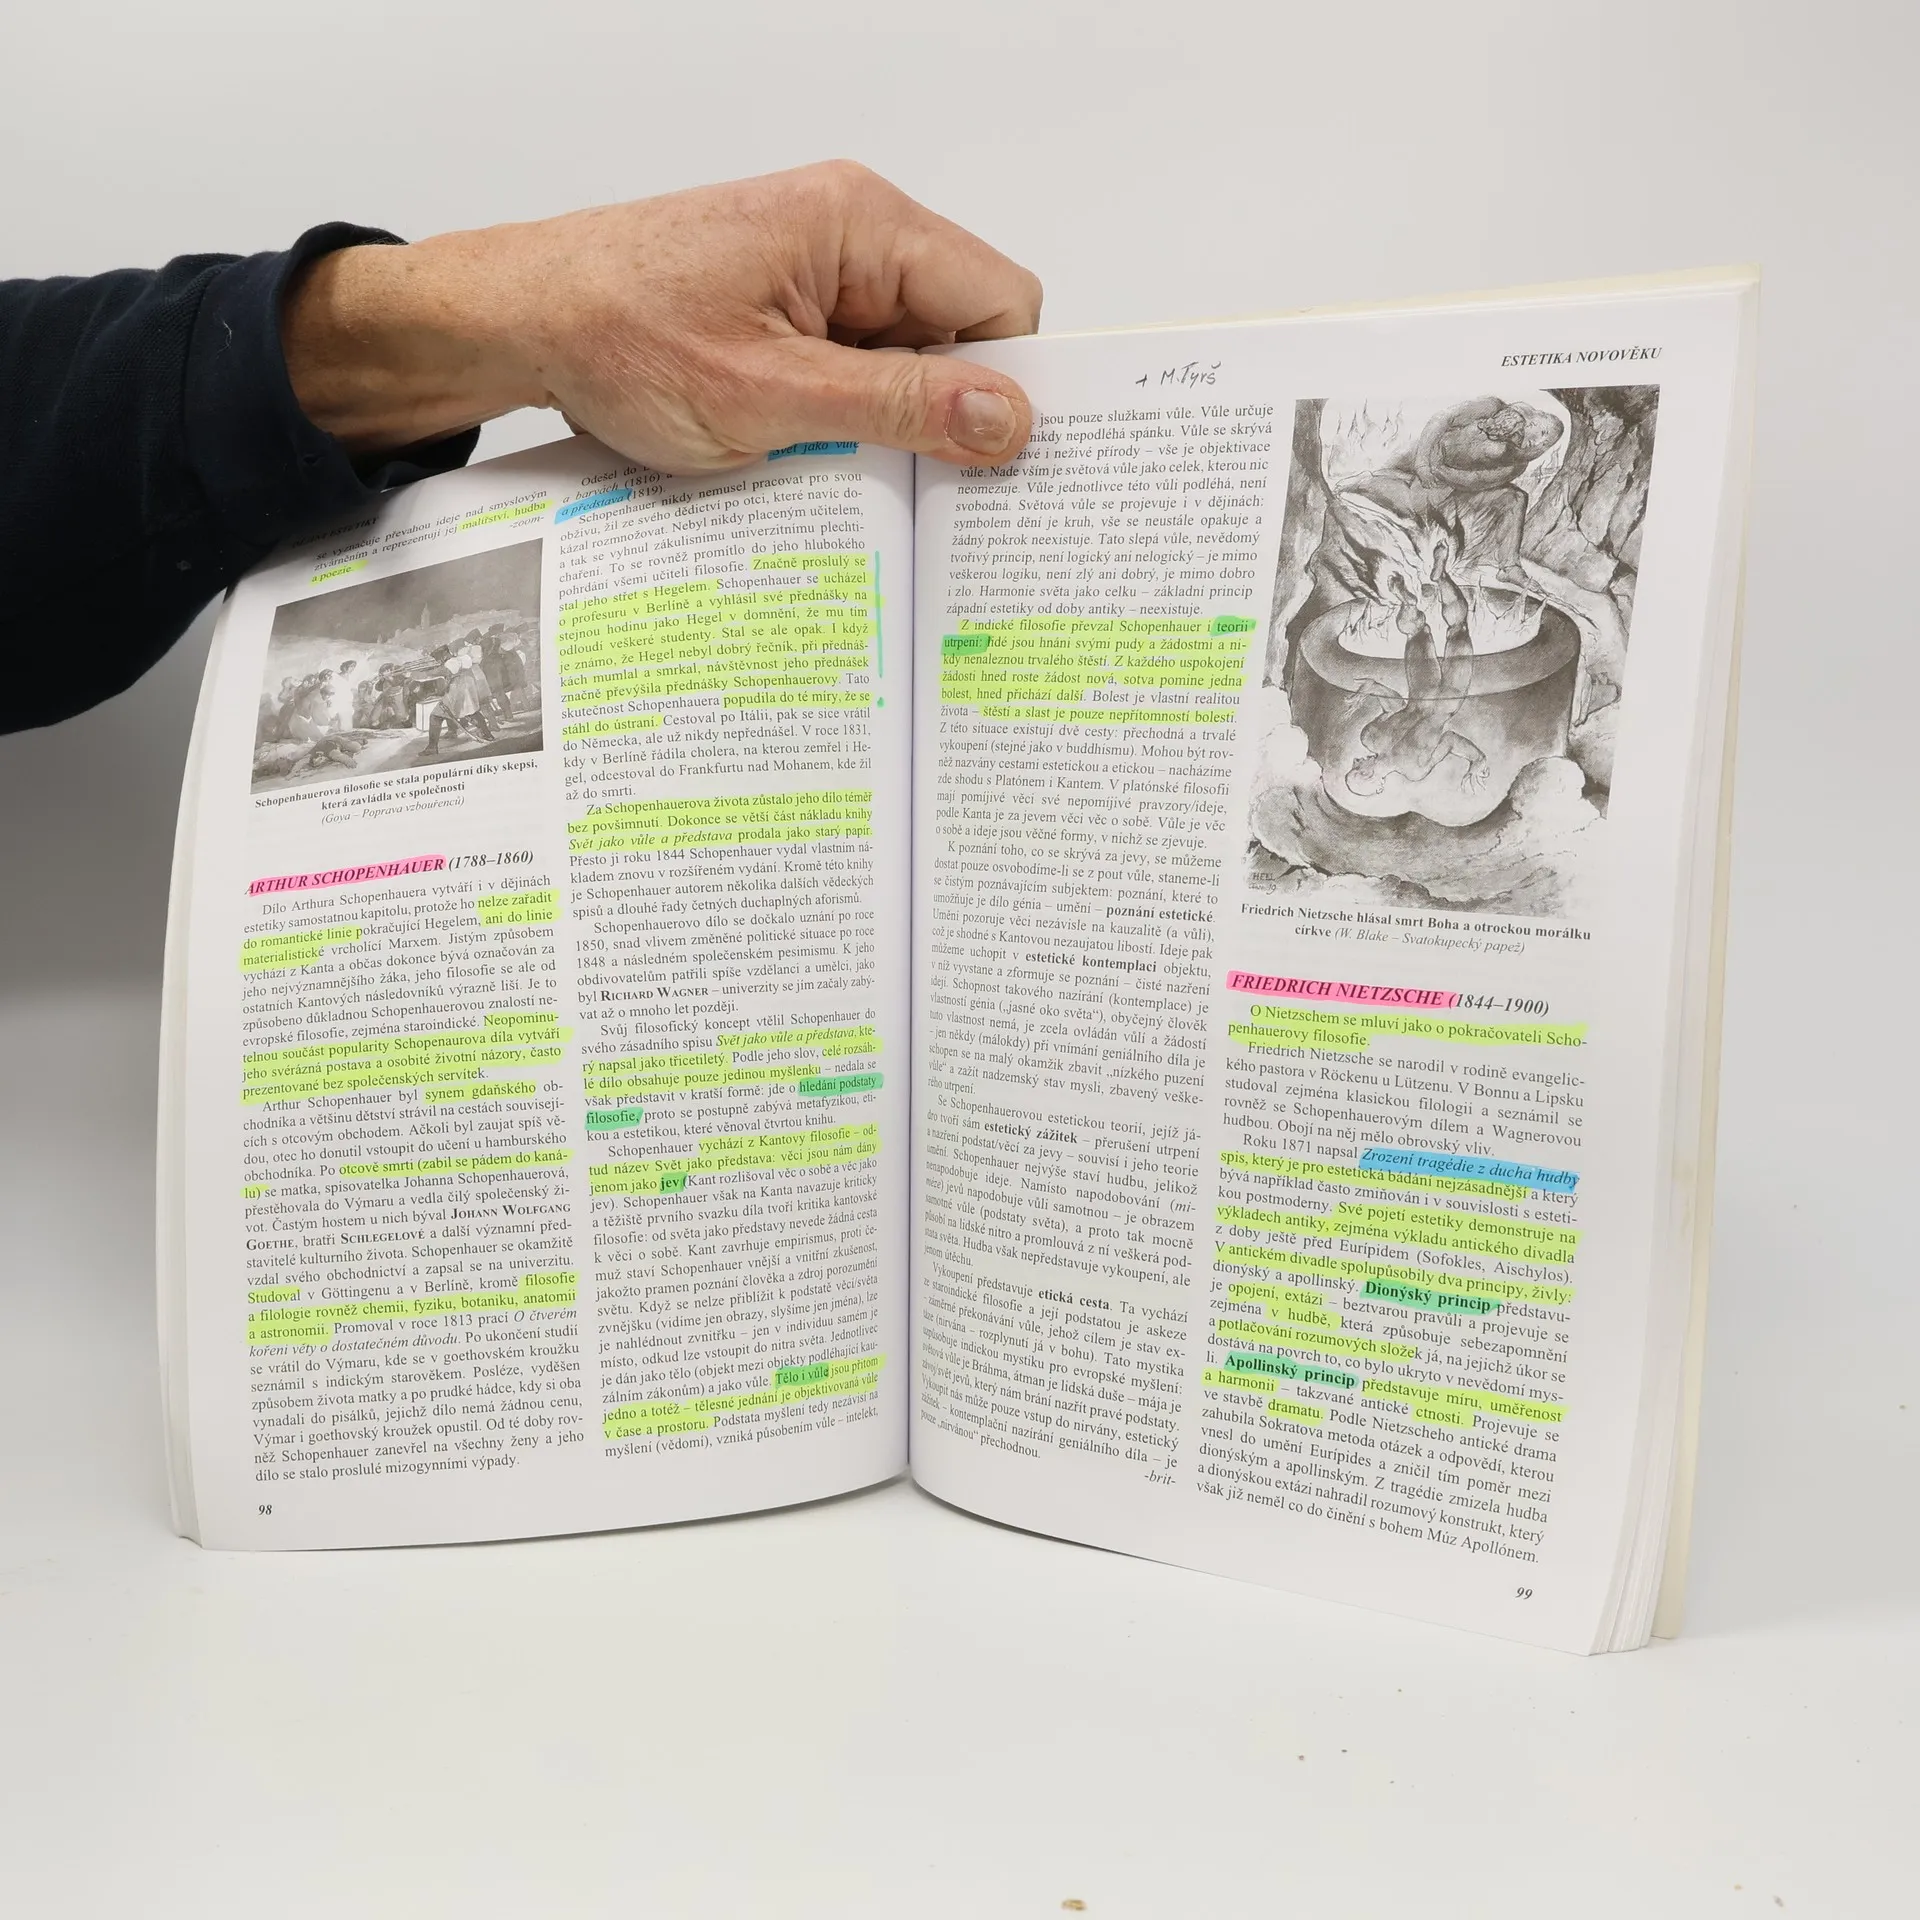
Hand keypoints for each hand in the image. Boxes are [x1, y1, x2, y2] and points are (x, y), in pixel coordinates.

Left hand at [283, 161, 1041, 471]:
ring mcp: (819, 270)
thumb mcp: (770, 393)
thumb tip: (1010, 419)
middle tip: (912, 486)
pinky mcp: (789, 306)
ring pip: (910, 357)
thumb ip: (897, 404)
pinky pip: (858, 365)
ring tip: (834, 464)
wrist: (518, 321)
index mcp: (863, 225)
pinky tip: (808, 452)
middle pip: (962, 330)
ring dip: (887, 421)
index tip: (991, 466)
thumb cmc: (618, 334)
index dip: (1006, 386)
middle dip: (945, 411)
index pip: (1000, 301)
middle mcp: (852, 233)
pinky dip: (847, 416)